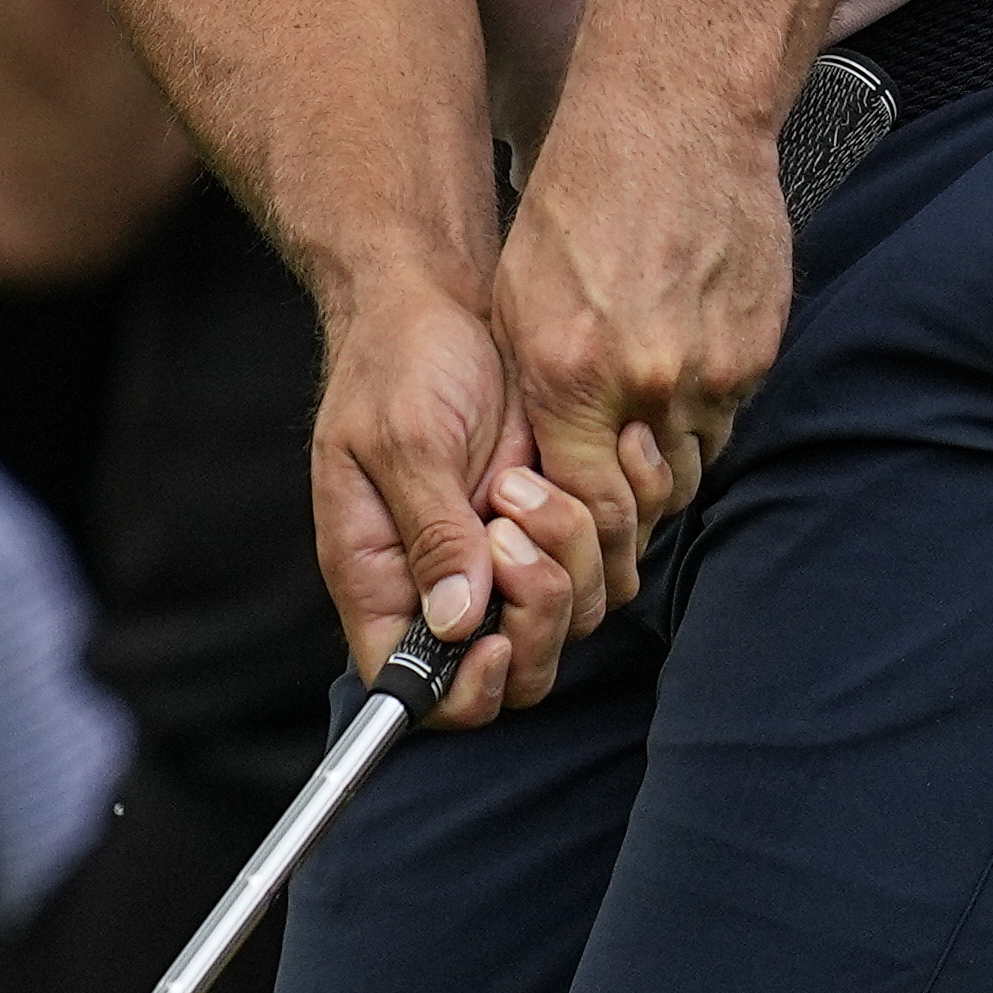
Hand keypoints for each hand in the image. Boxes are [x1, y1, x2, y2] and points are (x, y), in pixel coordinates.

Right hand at [309, 263, 602, 723]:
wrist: (446, 302)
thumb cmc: (398, 363)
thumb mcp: (402, 440)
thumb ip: (432, 532)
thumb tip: (458, 621)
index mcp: (380, 581)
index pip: (413, 690)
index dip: (464, 690)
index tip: (495, 639)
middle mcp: (444, 588)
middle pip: (514, 673)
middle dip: (536, 614)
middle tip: (515, 527)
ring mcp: (506, 562)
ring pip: (573, 621)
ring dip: (570, 554)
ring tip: (527, 477)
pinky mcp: (560, 529)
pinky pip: (612, 568)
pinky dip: (611, 525)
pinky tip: (578, 466)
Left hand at [493, 84, 784, 601]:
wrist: (674, 126)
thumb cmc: (579, 202)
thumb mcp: (516, 299)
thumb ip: (535, 389)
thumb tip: (547, 462)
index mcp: (572, 374)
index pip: (589, 504)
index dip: (585, 532)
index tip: (579, 533)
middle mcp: (648, 382)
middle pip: (651, 495)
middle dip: (630, 507)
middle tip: (615, 498)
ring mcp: (715, 368)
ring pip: (695, 458)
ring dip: (669, 459)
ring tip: (642, 430)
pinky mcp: (760, 348)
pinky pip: (730, 411)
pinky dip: (704, 411)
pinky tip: (680, 377)